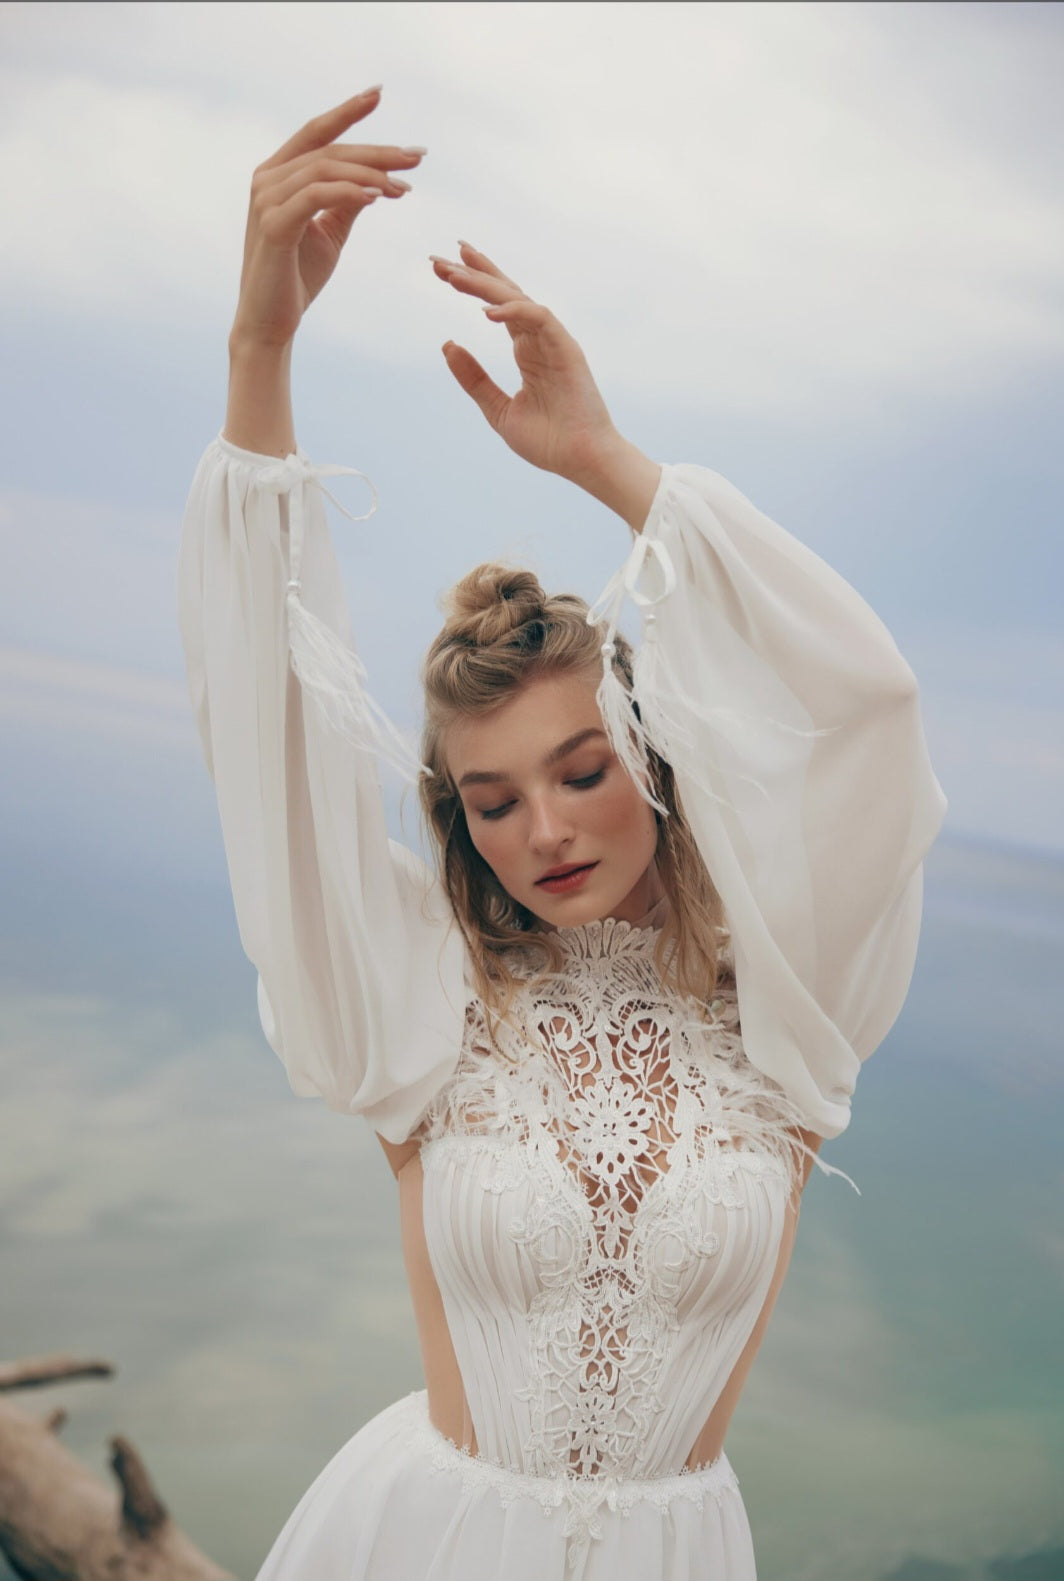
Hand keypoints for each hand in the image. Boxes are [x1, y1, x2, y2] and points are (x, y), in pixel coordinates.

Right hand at [230, 88, 424, 352]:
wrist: (271, 323)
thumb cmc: (299, 278)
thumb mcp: (331, 232)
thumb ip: (348, 200)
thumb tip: (378, 178)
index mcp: (277, 174)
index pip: (316, 132)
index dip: (347, 112)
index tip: (379, 94)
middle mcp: (267, 178)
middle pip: (330, 151)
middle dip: (377, 151)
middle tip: (417, 156)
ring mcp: (266, 199)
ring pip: (326, 170)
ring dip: (371, 175)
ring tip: (405, 187)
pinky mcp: (273, 224)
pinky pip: (317, 196)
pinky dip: (349, 192)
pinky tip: (378, 196)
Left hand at [433, 245, 660, 527]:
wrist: (580, 461)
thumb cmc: (548, 441)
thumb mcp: (498, 409)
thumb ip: (474, 379)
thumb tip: (447, 345)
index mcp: (527, 350)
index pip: (498, 306)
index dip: (473, 283)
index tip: (443, 268)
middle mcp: (540, 339)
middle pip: (505, 293)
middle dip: (472, 273)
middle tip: (438, 261)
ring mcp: (554, 341)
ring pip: (517, 299)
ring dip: (484, 285)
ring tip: (451, 277)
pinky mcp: (567, 348)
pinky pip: (539, 317)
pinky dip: (514, 311)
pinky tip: (486, 312)